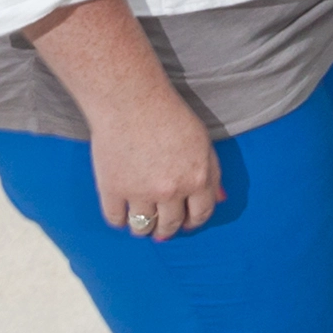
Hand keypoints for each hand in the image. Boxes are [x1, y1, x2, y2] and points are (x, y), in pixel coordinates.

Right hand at [92, 80, 221, 240]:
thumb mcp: (202, 143)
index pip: (200, 214)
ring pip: (143, 227)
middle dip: (167, 230)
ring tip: (141, 224)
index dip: (193, 222)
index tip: (185, 223)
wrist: (130, 101)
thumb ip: (212, 173)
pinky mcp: (112, 189)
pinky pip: (116, 219)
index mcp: (198, 179)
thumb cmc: (169, 116)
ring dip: (143, 230)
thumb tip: (220, 199)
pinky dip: (119, 221)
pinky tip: (122, 215)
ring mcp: (140, 192)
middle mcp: (171, 191)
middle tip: (161, 230)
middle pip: (170, 225)